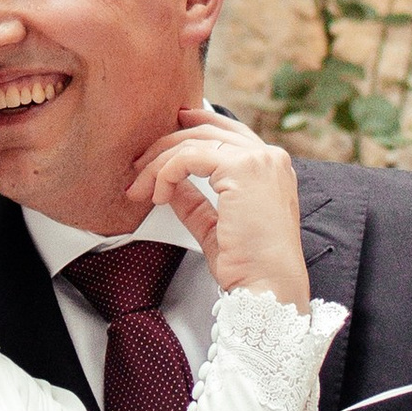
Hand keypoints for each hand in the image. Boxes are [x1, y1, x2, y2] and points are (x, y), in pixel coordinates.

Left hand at [122, 109, 308, 312]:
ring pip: (194, 142)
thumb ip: (195, 200)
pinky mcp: (241, 168)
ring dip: (159, 163)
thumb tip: (171, 185)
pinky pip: (189, 157)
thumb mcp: (215, 226)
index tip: (173, 125)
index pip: (230, 133)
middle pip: (208, 132)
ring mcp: (258, 160)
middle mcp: (270, 158)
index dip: (199, 123)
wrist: (267, 287)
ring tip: (141, 188)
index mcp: (272, 169)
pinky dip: (166, 172)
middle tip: (139, 166)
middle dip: (167, 146)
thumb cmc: (250, 267)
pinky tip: (158, 194)